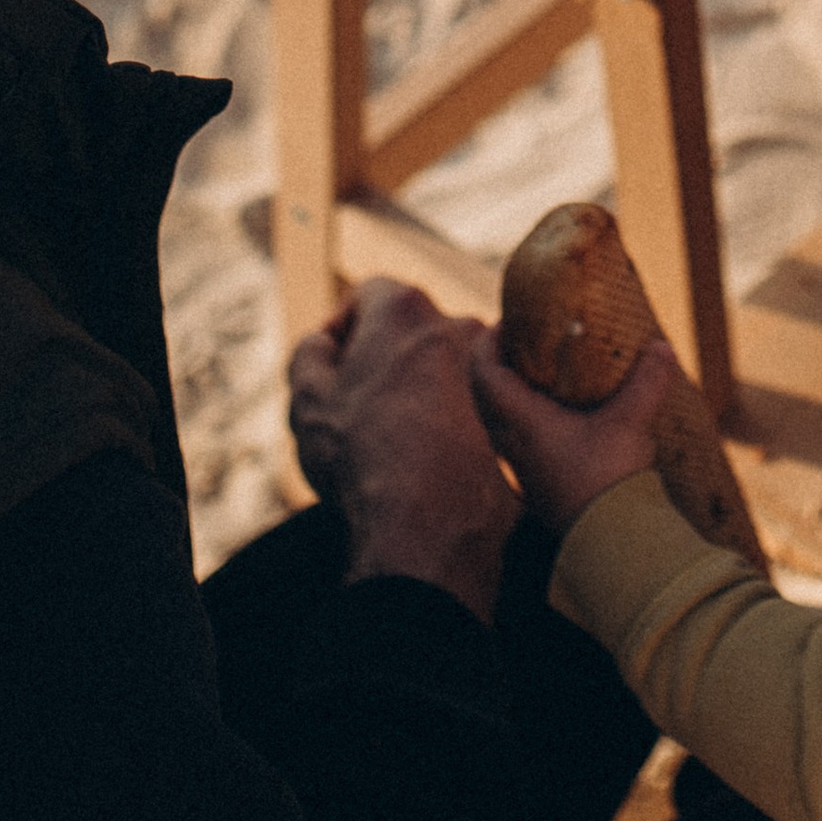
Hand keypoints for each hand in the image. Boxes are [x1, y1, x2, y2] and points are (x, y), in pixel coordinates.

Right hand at [287, 280, 520, 620]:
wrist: (426, 525)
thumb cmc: (359, 456)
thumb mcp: (307, 400)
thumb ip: (308, 354)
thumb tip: (324, 342)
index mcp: (404, 308)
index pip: (368, 295)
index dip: (342, 328)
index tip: (332, 367)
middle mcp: (458, 323)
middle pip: (411, 331)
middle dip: (384, 360)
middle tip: (360, 407)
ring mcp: (493, 370)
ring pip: (445, 367)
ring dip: (420, 389)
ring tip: (396, 440)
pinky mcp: (514, 413)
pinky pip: (473, 404)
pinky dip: (451, 419)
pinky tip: (428, 458)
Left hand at [471, 327, 673, 534]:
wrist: (611, 542)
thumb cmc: (610, 478)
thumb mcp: (631, 421)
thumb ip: (647, 380)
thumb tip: (661, 346)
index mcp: (521, 422)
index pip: (483, 372)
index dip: (489, 341)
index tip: (512, 321)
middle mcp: (511, 444)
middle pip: (485, 393)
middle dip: (500, 363)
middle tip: (527, 342)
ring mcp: (520, 467)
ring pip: (499, 419)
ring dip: (512, 392)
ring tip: (545, 374)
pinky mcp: (535, 484)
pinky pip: (517, 440)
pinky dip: (527, 418)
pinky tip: (561, 415)